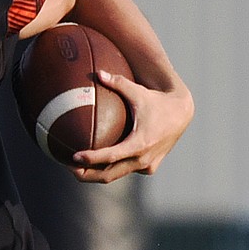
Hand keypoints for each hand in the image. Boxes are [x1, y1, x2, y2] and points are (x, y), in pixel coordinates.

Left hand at [70, 70, 193, 182]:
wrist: (182, 114)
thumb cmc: (157, 101)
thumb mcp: (138, 92)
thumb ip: (118, 83)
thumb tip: (97, 73)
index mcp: (140, 143)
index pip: (111, 157)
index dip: (91, 159)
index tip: (74, 157)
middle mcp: (144, 159)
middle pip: (108, 175)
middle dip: (85, 174)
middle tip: (66, 166)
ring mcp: (147, 166)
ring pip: (115, 176)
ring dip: (94, 174)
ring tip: (73, 167)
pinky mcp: (149, 167)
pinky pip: (124, 171)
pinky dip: (109, 169)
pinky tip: (92, 164)